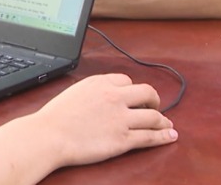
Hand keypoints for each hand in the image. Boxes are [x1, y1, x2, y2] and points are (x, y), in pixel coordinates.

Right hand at [35, 73, 176, 166]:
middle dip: (154, 100)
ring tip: (167, 124)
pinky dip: (163, 136)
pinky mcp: (123, 139)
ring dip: (163, 121)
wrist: (50, 135)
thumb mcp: (74, 92)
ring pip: (153, 116)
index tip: (135, 97)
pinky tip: (170, 136)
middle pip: (147, 93)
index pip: (127, 80)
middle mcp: (114, 97)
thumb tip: (100, 97)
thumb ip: (92, 91)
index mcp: (100, 83)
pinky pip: (149, 137)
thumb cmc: (55, 117)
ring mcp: (121, 119)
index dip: (133, 90)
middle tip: (155, 107)